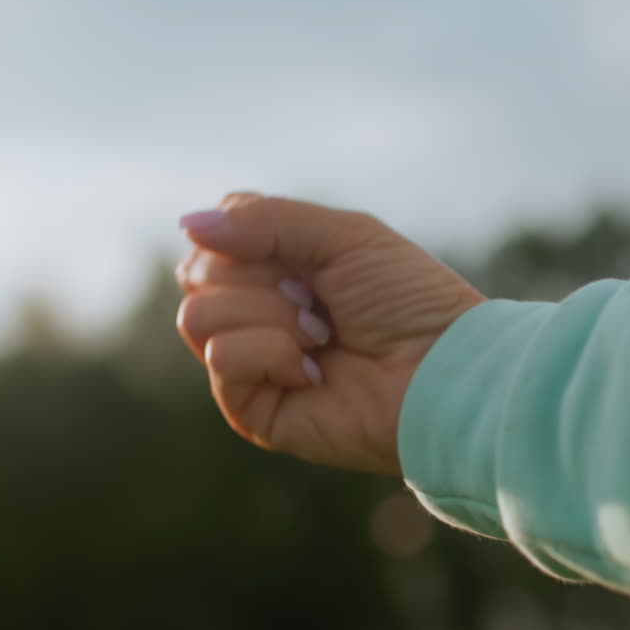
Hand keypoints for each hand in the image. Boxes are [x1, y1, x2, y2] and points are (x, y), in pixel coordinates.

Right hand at [175, 194, 484, 475]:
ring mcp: (251, 362)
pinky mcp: (252, 409)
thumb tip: (186, 223)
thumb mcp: (344, 235)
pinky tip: (315, 371)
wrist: (443, 370)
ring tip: (321, 336)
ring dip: (269, 316)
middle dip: (260, 276)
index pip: (212, 236)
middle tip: (318, 299)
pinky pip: (221, 359)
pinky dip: (272, 354)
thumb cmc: (409, 301)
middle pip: (195, 273)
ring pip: (198, 316)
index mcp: (278, 266)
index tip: (303, 252)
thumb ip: (263, 219)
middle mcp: (256, 312)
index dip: (243, 233)